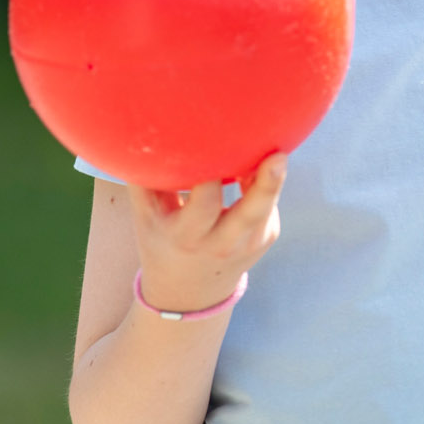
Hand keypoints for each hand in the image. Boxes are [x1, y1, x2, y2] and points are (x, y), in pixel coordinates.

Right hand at [126, 152, 286, 314]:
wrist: (188, 292)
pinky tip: (260, 162)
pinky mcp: (266, 237)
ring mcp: (249, 244)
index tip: (213, 149)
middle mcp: (221, 243)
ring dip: (272, 179)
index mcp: (187, 235)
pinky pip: (269, 204)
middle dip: (265, 185)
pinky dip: (265, 181)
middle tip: (278, 156)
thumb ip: (146, 178)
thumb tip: (145, 130)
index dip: (210, 178)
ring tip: (275, 152)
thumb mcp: (146, 215)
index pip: (204, 205)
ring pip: (266, 209)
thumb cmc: (162, 238)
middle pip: (250, 214)